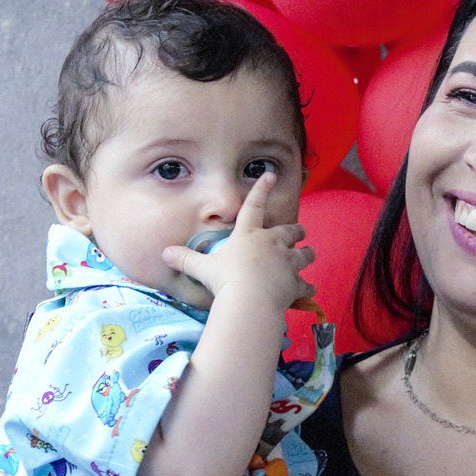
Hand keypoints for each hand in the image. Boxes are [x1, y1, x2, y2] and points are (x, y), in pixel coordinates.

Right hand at [161, 173, 315, 311]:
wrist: (250, 300)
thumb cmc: (226, 279)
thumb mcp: (203, 269)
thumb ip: (186, 259)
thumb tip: (165, 253)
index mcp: (249, 235)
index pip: (254, 206)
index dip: (261, 189)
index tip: (270, 175)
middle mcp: (271, 244)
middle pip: (288, 231)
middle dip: (295, 230)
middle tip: (301, 230)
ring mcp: (286, 262)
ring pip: (303, 254)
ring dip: (307, 254)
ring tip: (310, 253)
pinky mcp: (294, 281)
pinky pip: (304, 283)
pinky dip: (306, 286)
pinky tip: (309, 289)